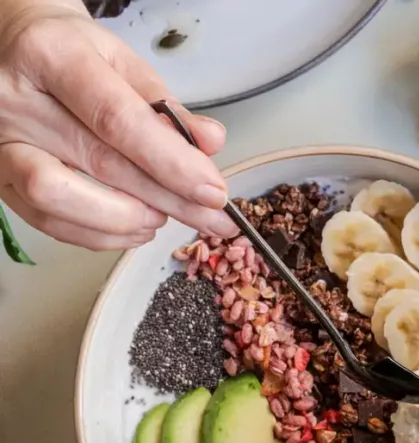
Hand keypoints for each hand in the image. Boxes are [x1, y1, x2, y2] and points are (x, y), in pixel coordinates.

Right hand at [0, 0, 236, 250]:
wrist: (15, 49)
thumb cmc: (73, 54)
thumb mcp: (123, 62)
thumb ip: (166, 106)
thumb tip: (210, 143)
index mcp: (51, 57)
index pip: (117, 120)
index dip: (171, 161)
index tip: (212, 191)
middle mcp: (15, 101)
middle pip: (99, 163)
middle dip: (168, 200)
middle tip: (211, 219)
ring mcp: (0, 142)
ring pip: (60, 199)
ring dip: (125, 221)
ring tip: (164, 217)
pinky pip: (46, 219)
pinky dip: (97, 233)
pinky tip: (133, 227)